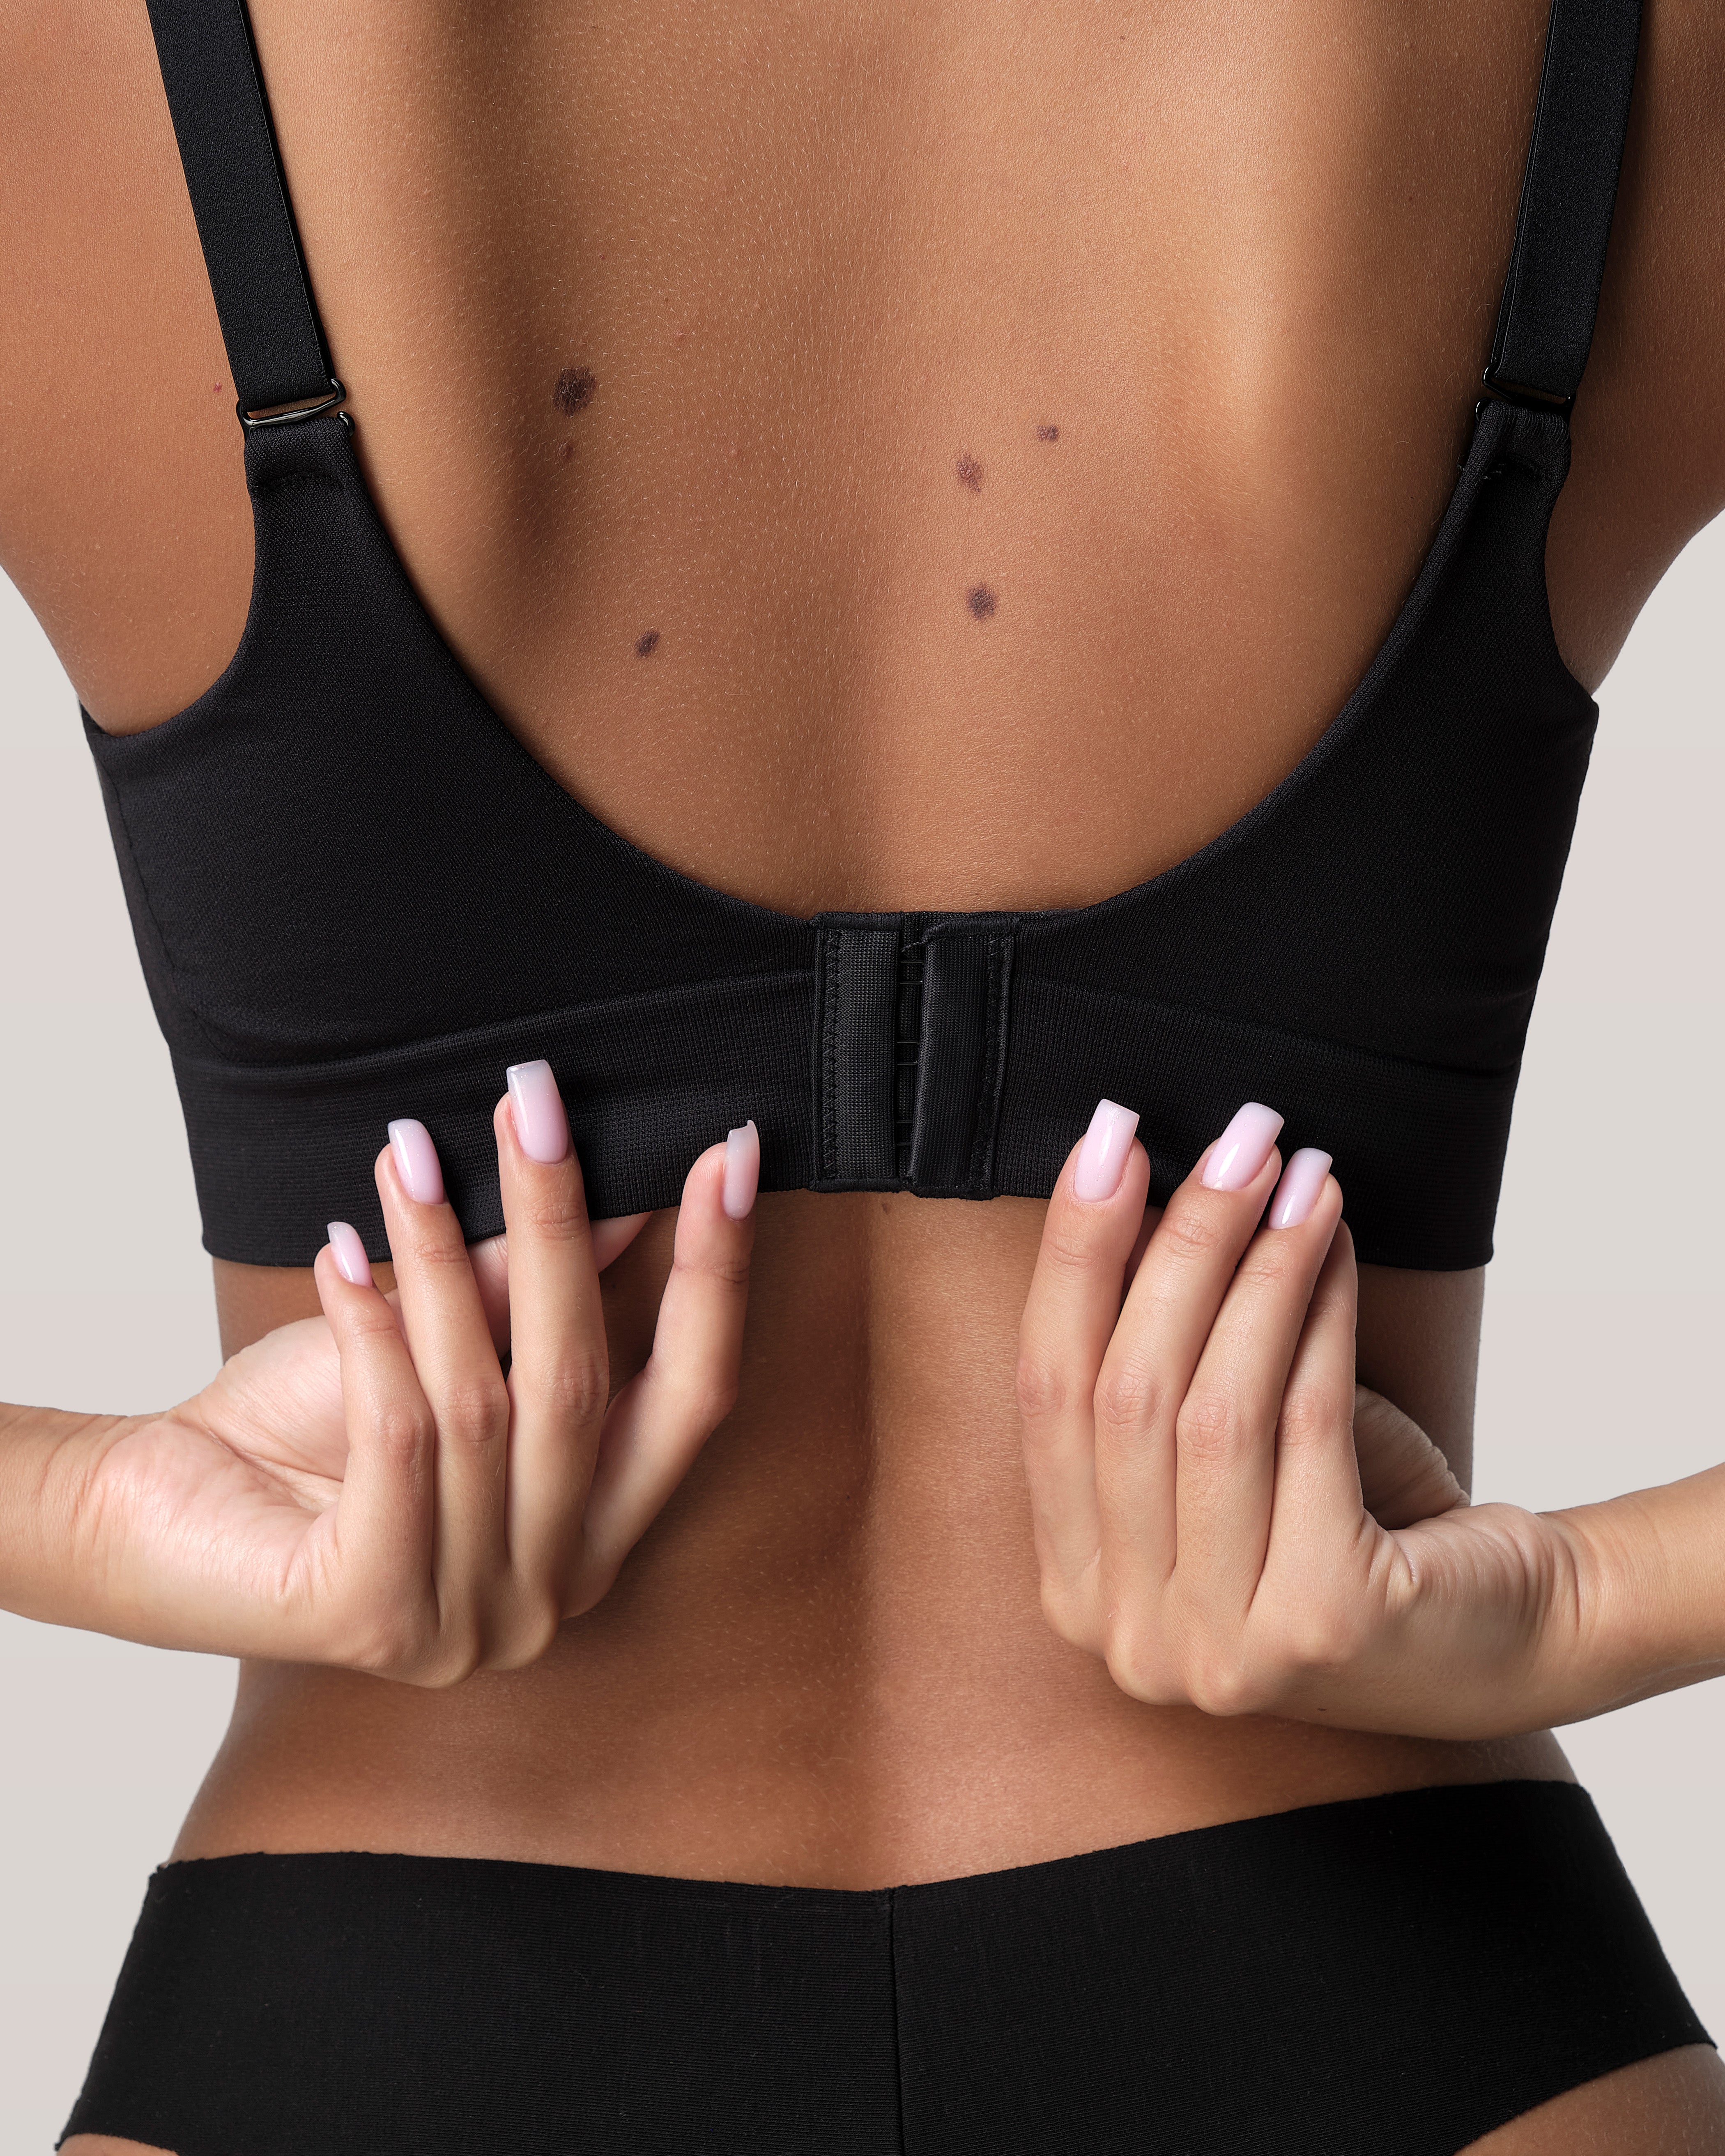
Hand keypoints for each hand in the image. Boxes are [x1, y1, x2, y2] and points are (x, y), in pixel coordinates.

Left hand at [34, 1067, 759, 1683]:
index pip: (695, 1402)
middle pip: (584, 1388)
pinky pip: (398, 1441)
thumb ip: (532, 1292)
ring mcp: (464, 1622)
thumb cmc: (304, 1428)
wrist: (147, 1514)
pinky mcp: (369, 1619)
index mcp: (589, 1538)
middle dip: (559, 1230)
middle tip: (535, 1108)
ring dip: (443, 1265)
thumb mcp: (442, 1346)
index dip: (716, 1278)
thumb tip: (630, 1192)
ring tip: (409, 1158)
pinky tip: (343, 1253)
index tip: (728, 1155)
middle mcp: (546, 1598)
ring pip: (484, 1407)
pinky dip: (373, 1333)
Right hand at [1015, 1098, 1588, 1739]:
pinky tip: (1334, 1243)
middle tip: (1233, 1141)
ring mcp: (1223, 1651)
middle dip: (1178, 1245)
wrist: (1501, 1624)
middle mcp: (1132, 1640)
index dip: (1071, 1258)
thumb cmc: (1343, 1514)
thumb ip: (1155, 1350)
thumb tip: (1118, 1171)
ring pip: (1212, 1411)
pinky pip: (1307, 1429)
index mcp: (1077, 1592)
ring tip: (1296, 1174)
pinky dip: (1319, 1318)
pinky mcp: (1324, 1628)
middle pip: (1125, 1397)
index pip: (1042, 1396)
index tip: (1106, 1144)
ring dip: (1256, 1269)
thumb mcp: (1220, 1437)